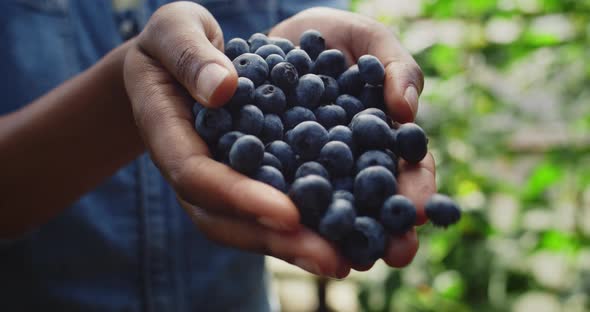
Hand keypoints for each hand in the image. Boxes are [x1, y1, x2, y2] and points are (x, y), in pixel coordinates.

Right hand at [124, 2, 349, 278]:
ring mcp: (214, 181)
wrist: (176, 61)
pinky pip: (265, 212)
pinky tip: (341, 236)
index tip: (288, 212)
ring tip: (343, 259)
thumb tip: (223, 89)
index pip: (197, 175)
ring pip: (246, 227)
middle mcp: (190, 169)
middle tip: (329, 259)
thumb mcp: (174, 29)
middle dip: (275, 241)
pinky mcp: (241, 180)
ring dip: (293, 247)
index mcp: (167, 134)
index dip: (240, 197)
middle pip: (224, 219)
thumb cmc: (173, 39)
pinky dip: (300, 228)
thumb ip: (190, 55)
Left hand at [270, 7, 435, 269]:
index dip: (416, 191)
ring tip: (343, 260)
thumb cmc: (332, 38)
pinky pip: (277, 191)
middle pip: (372, 203)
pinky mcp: (270, 170)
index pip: (408, 172)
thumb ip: (396, 67)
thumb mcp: (368, 40)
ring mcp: (310, 171)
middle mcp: (349, 165)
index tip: (419, 211)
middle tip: (394, 254)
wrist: (272, 37)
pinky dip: (283, 209)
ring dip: (338, 236)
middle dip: (385, 229)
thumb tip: (407, 111)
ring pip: (327, 209)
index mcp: (382, 141)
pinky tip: (286, 228)